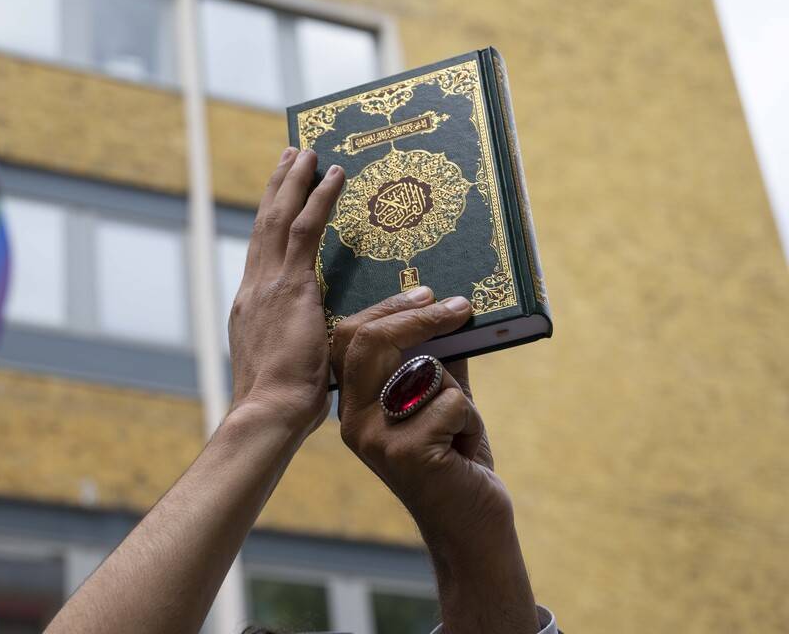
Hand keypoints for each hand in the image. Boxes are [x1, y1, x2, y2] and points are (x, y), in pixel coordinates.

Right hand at [227, 147, 344, 435]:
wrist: (267, 413)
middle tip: (290, 156)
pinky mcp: (290, 286)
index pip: (262, 251)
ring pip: (280, 218)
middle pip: (265, 224)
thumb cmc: (283, 404)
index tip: (277, 195)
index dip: (269, 219)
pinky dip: (319, 198)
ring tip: (306, 153)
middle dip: (277, 188)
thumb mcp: (297, 363)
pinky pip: (306, 229)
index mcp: (251, 307)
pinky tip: (334, 176)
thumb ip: (314, 340)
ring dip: (294, 181)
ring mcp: (267, 284)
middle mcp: (253, 288)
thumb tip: (334, 336)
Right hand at [330, 292, 508, 536]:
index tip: (427, 292)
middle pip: (371, 341)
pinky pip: (451, 403)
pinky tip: (463, 451)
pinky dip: (469, 421)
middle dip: (418, 317)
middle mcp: (355, 421)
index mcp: (354, 406)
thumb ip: (435, 362)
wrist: (472, 529)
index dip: (386, 308)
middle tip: (459, 307)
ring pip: (425, 371)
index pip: (349, 339)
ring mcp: (377, 439)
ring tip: (459, 428)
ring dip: (457, 393)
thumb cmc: (456, 463)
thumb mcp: (441, 403)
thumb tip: (444, 308)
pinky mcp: (408, 454)